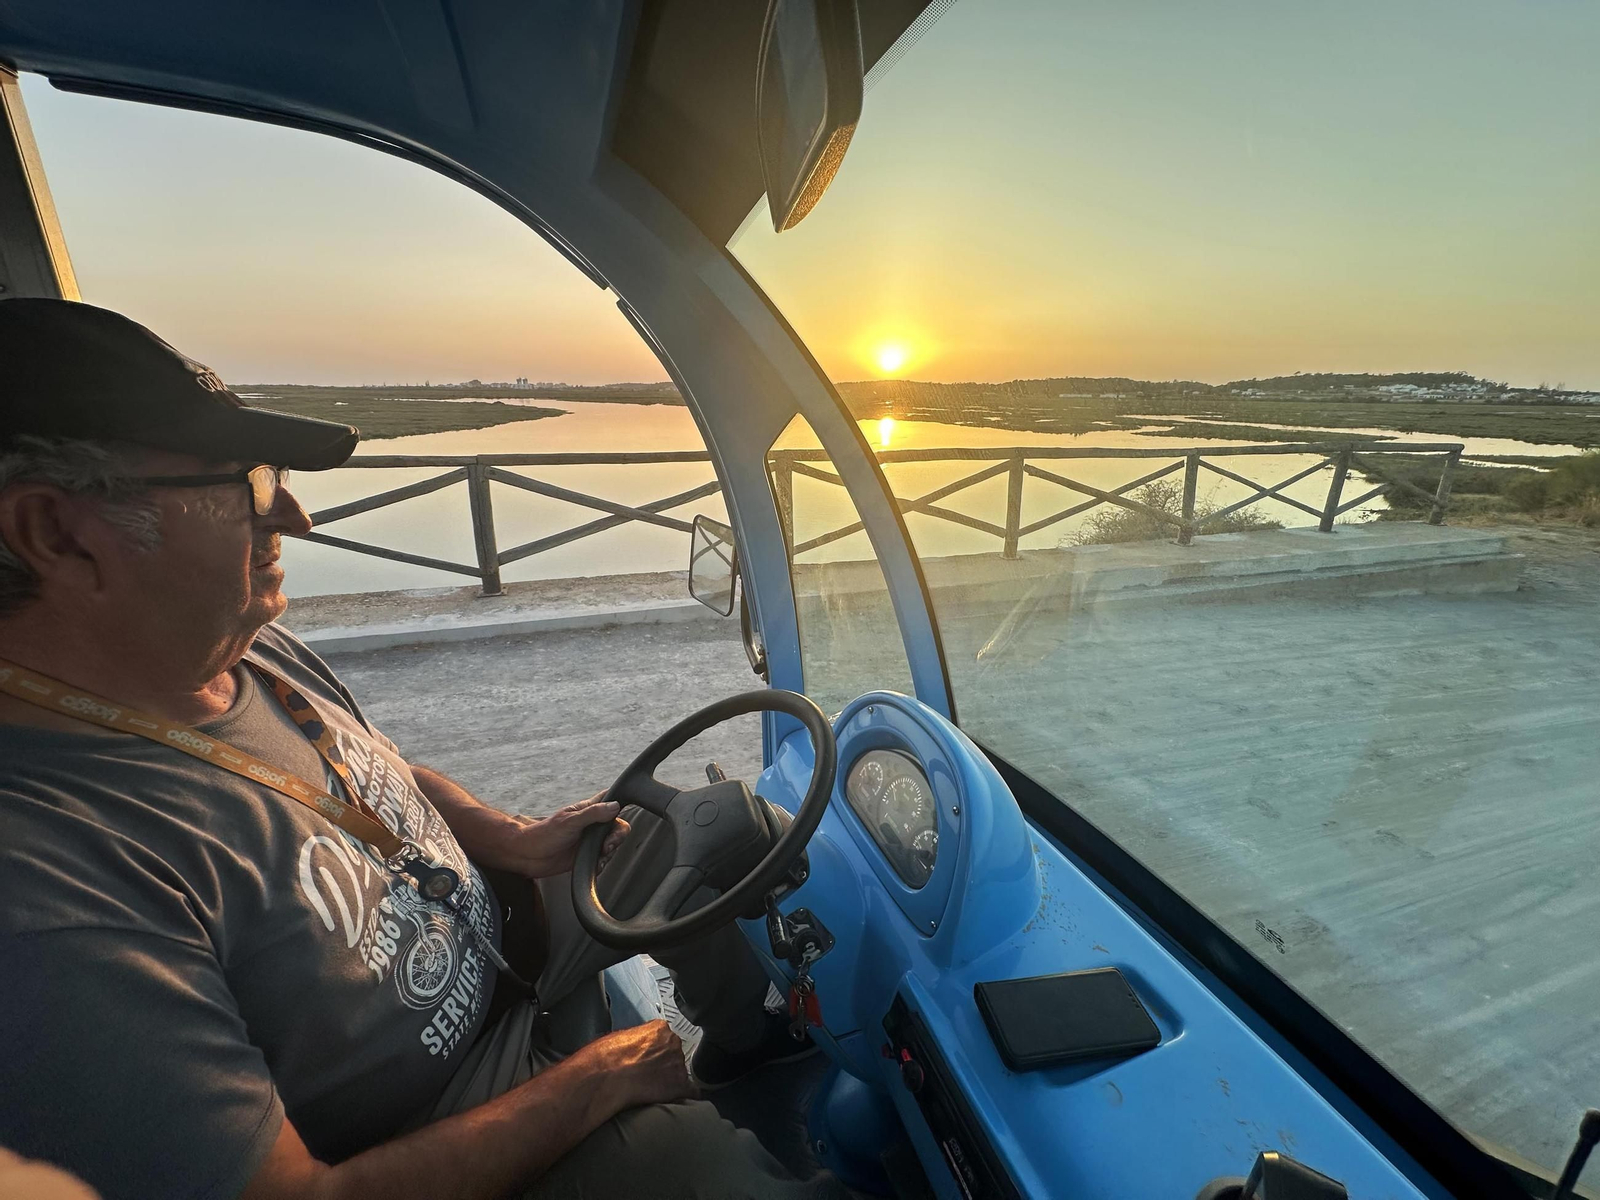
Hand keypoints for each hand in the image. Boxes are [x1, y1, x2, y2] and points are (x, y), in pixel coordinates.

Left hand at [508, 794, 629, 878]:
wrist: (529, 856)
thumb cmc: (544, 834)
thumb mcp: (570, 821)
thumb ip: (593, 813)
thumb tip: (615, 806)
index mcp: (588, 810)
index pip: (609, 800)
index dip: (619, 803)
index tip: (618, 815)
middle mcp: (591, 824)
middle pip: (617, 825)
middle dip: (617, 836)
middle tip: (607, 845)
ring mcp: (589, 840)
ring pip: (612, 844)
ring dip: (610, 852)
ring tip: (599, 856)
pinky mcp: (586, 856)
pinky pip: (603, 859)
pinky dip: (602, 863)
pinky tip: (594, 864)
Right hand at [583, 1020, 693, 1110]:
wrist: (607, 1077)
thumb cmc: (607, 1059)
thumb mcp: (622, 1037)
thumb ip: (637, 1040)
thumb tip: (635, 1050)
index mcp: (659, 1029)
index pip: (666, 1039)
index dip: (657, 1052)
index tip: (650, 1060)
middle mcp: (673, 1043)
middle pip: (675, 1055)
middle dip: (665, 1066)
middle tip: (649, 1076)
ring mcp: (678, 1064)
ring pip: (681, 1073)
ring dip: (671, 1082)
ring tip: (652, 1090)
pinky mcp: (680, 1085)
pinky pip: (691, 1092)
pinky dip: (684, 1097)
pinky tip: (675, 1101)